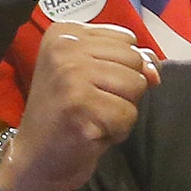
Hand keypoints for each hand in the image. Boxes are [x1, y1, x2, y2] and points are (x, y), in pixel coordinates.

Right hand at [0, 22, 159, 190]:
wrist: (36, 157)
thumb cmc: (66, 114)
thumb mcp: (94, 75)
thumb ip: (128, 62)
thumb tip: (154, 71)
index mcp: (64, 33)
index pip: (127, 39)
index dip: (119, 67)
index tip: (88, 84)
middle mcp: (64, 47)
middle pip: (134, 59)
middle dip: (123, 88)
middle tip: (91, 104)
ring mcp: (70, 75)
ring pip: (136, 85)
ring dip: (121, 110)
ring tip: (93, 117)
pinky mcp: (79, 105)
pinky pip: (128, 114)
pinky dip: (117, 131)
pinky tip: (91, 132)